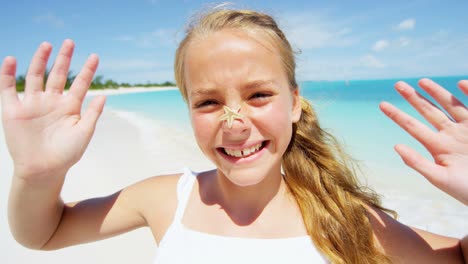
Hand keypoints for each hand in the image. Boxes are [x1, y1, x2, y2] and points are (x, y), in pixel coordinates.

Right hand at [0, 39, 105, 180]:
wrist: (43, 170)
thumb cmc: (67, 155)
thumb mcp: (84, 133)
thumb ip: (93, 114)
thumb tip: (105, 95)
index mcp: (70, 107)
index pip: (80, 84)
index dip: (87, 70)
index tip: (95, 56)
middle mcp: (52, 102)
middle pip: (58, 75)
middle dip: (64, 59)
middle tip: (70, 42)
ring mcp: (32, 104)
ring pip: (35, 76)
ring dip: (40, 60)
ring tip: (46, 45)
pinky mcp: (13, 110)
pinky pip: (7, 88)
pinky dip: (7, 74)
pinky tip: (10, 60)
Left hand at [380, 78, 467, 204]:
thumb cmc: (466, 190)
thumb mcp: (439, 178)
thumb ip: (418, 162)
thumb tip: (396, 146)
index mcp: (437, 146)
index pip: (413, 126)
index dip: (397, 115)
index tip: (382, 104)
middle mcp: (450, 134)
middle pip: (429, 111)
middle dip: (414, 98)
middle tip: (398, 84)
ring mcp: (467, 129)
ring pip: (450, 105)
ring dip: (437, 92)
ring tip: (422, 81)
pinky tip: (461, 83)